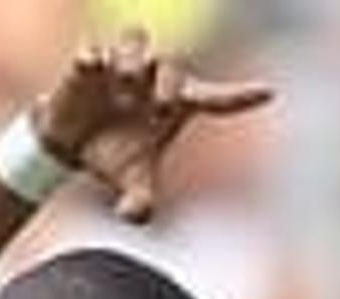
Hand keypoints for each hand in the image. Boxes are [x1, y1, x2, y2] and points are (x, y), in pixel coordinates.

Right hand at [31, 26, 269, 223]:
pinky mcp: (88, 64)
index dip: (242, 96)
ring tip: (123, 89)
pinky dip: (94, 56)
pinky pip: (95, 50)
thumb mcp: (132, 183)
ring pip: (136, 43)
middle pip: (171, 67)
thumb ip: (140, 201)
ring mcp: (121, 67)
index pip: (217, 99)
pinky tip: (91, 66)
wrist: (71, 146)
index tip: (269, 92)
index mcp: (177, 105)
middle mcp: (153, 80)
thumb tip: (135, 215)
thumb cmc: (116, 157)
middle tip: (158, 107)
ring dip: (132, 62)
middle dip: (167, 84)